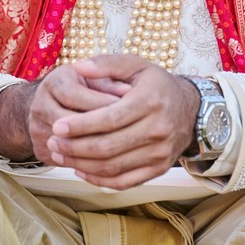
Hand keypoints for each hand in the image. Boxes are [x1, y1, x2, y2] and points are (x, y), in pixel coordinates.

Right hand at [0, 64, 127, 163]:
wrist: (54, 105)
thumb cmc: (84, 87)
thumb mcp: (95, 77)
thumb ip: (109, 80)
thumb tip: (128, 92)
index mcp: (54, 83)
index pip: (75, 95)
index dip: (103, 102)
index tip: (129, 108)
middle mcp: (39, 106)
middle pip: (68, 123)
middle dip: (100, 128)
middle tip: (130, 132)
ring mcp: (37, 131)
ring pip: (68, 147)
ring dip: (96, 149)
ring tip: (125, 149)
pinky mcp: (41, 152)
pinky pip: (67, 163)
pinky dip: (89, 165)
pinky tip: (113, 162)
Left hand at [45, 54, 199, 188]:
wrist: (192, 110)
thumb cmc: (158, 86)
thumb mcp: (137, 66)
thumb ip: (107, 63)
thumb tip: (79, 67)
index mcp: (150, 101)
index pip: (109, 119)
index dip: (80, 125)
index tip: (57, 125)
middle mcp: (158, 129)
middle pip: (108, 146)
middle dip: (75, 147)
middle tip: (52, 141)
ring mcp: (160, 153)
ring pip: (112, 167)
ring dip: (81, 164)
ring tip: (60, 154)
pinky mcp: (159, 169)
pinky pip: (124, 181)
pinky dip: (99, 179)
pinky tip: (80, 170)